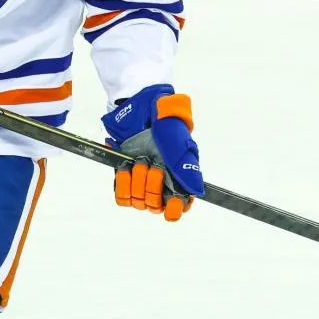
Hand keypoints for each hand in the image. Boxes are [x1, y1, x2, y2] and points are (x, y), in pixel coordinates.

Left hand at [100, 84, 203, 221]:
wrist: (139, 110)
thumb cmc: (163, 124)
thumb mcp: (178, 145)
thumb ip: (187, 169)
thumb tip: (196, 192)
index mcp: (179, 179)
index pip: (178, 208)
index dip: (174, 207)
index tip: (170, 198)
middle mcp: (161, 184)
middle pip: (155, 206)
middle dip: (153, 185)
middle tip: (154, 163)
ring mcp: (142, 182)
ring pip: (138, 202)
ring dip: (137, 180)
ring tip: (140, 160)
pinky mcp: (125, 178)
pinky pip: (122, 197)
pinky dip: (123, 182)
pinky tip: (127, 166)